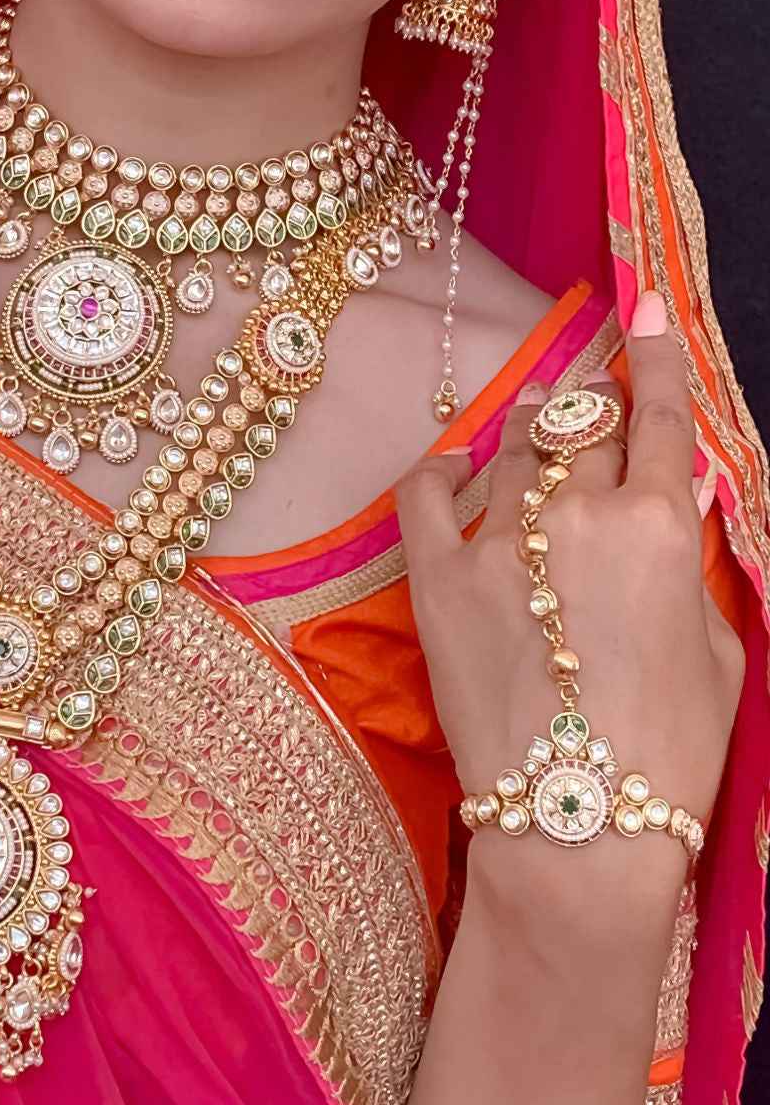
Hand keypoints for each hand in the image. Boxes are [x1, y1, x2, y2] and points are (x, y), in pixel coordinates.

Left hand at [395, 290, 743, 908]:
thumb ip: (693, 560)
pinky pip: (424, 492)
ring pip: (514, 448)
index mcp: (657, 528)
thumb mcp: (720, 651)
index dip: (653, 357)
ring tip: (538, 455)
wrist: (578, 832)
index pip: (658, 415)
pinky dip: (440, 468)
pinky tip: (455, 465)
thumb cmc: (670, 753)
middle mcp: (577, 516)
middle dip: (592, 416)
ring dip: (532, 441)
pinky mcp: (437, 579)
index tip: (641, 313)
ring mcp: (498, 544)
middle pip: (582, 425)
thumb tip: (677, 493)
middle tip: (592, 425)